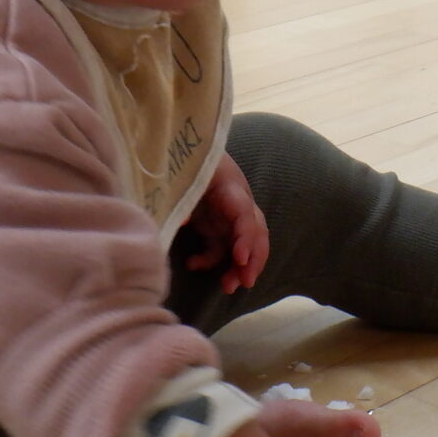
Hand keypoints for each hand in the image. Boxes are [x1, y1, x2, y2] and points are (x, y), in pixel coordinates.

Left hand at [184, 153, 268, 293]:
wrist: (185, 149)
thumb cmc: (187, 159)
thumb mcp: (182, 173)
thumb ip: (182, 195)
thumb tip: (181, 218)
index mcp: (231, 189)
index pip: (245, 215)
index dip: (245, 238)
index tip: (239, 258)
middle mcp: (236, 205)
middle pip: (256, 234)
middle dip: (254, 259)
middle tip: (245, 281)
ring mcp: (227, 218)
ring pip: (243, 246)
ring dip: (239, 268)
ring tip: (228, 287)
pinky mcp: (215, 227)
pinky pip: (221, 249)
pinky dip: (210, 261)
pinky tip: (191, 264)